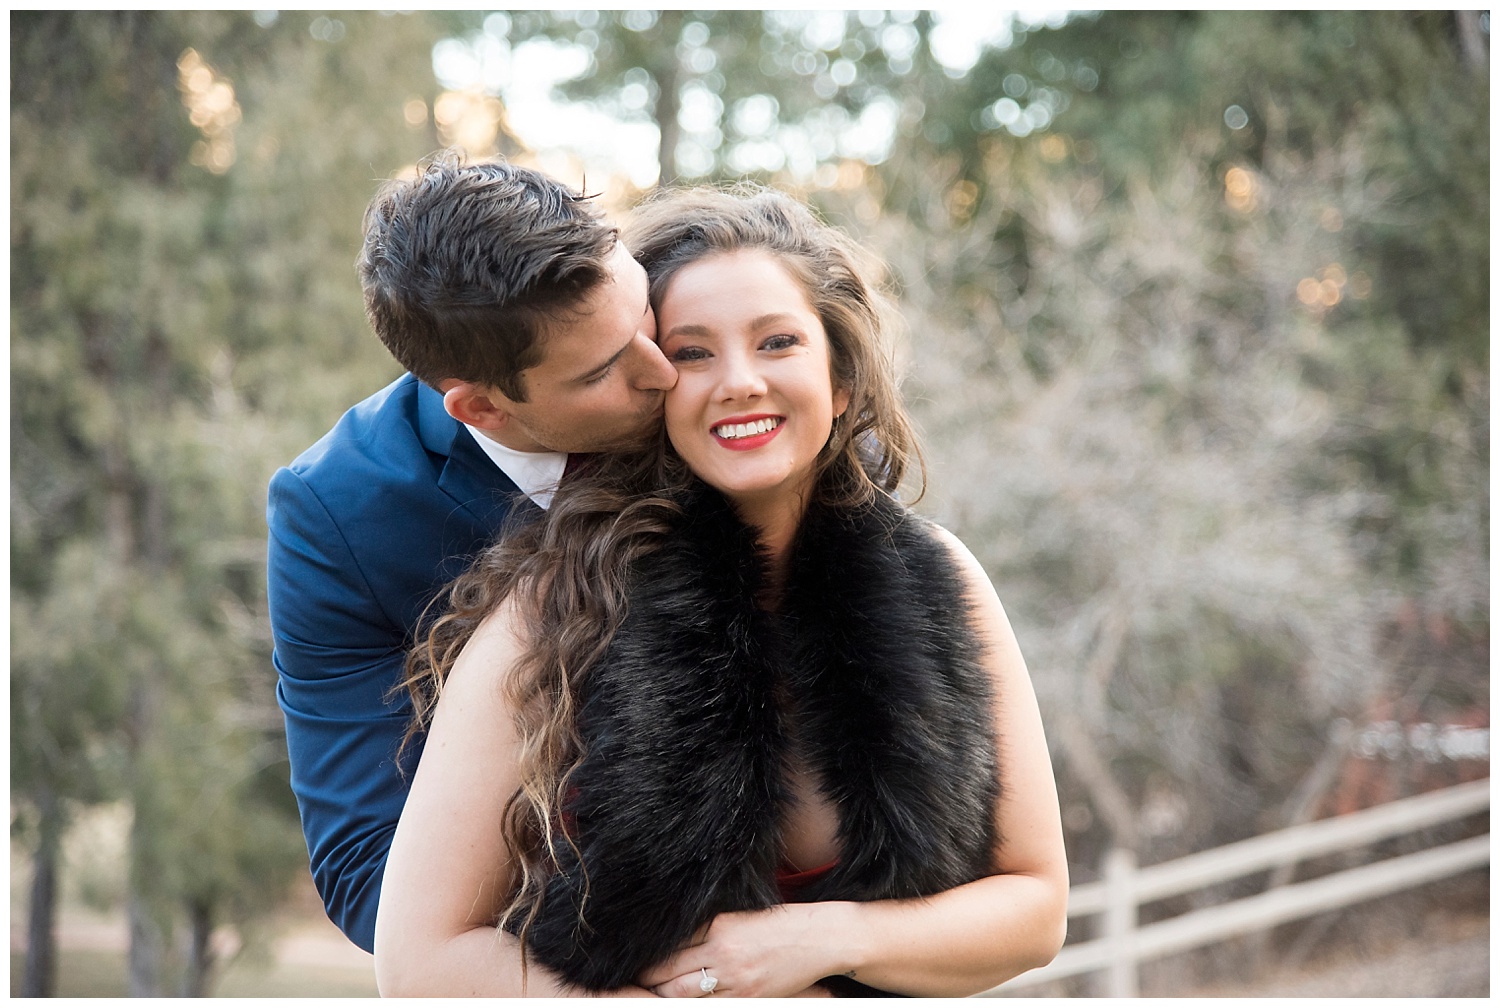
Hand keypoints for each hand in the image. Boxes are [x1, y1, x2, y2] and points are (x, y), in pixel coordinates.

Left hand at [638, 904, 850, 997]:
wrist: (820, 938)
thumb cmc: (781, 923)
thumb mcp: (741, 916)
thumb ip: (710, 928)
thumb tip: (677, 941)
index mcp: (720, 924)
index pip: (671, 943)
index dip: (650, 955)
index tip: (638, 957)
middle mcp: (723, 951)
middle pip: (669, 971)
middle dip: (648, 978)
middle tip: (635, 980)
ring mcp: (735, 978)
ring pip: (682, 994)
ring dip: (664, 995)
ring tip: (652, 994)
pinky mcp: (748, 997)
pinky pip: (709, 1005)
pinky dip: (692, 1004)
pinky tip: (685, 1001)